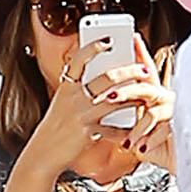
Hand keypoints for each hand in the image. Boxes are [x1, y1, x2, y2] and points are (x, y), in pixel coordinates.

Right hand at [19, 49, 166, 191]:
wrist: (43, 152)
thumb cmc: (56, 127)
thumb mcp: (63, 103)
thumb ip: (80, 90)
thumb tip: (103, 78)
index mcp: (67, 86)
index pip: (79, 59)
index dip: (94, 47)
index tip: (109, 39)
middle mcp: (73, 97)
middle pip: (106, 78)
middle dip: (129, 71)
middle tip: (143, 69)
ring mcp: (81, 114)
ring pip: (114, 100)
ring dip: (134, 97)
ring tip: (147, 95)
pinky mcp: (88, 131)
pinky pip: (113, 129)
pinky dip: (127, 130)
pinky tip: (137, 129)